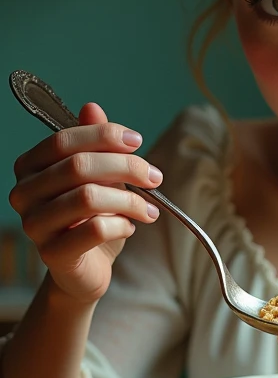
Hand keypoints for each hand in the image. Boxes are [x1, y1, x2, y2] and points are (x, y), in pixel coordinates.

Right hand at [9, 102, 162, 304]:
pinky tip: (131, 227)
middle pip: (79, 166)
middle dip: (126, 167)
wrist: (87, 269)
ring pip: (88, 197)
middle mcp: (24, 193)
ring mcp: (34, 225)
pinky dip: (122, 225)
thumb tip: (91, 108)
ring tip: (148, 209)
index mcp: (30, 167)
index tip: (137, 141)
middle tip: (154, 177)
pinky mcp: (52, 253)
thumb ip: (94, 143)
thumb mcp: (99, 176)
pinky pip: (95, 229)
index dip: (104, 136)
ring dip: (129, 199)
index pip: (64, 139)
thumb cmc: (92, 218)